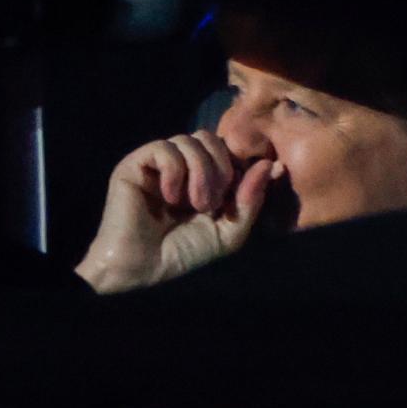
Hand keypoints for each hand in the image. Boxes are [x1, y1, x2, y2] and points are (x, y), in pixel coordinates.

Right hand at [75, 131, 283, 293]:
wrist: (141, 269)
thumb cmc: (182, 254)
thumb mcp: (228, 232)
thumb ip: (250, 201)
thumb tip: (271, 166)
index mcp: (201, 178)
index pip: (227, 151)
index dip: (237, 167)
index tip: (237, 196)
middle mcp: (180, 167)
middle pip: (210, 138)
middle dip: (220, 168)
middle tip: (212, 203)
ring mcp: (157, 164)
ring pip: (189, 140)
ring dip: (200, 172)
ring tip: (194, 204)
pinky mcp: (135, 164)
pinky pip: (164, 148)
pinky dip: (174, 171)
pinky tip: (170, 197)